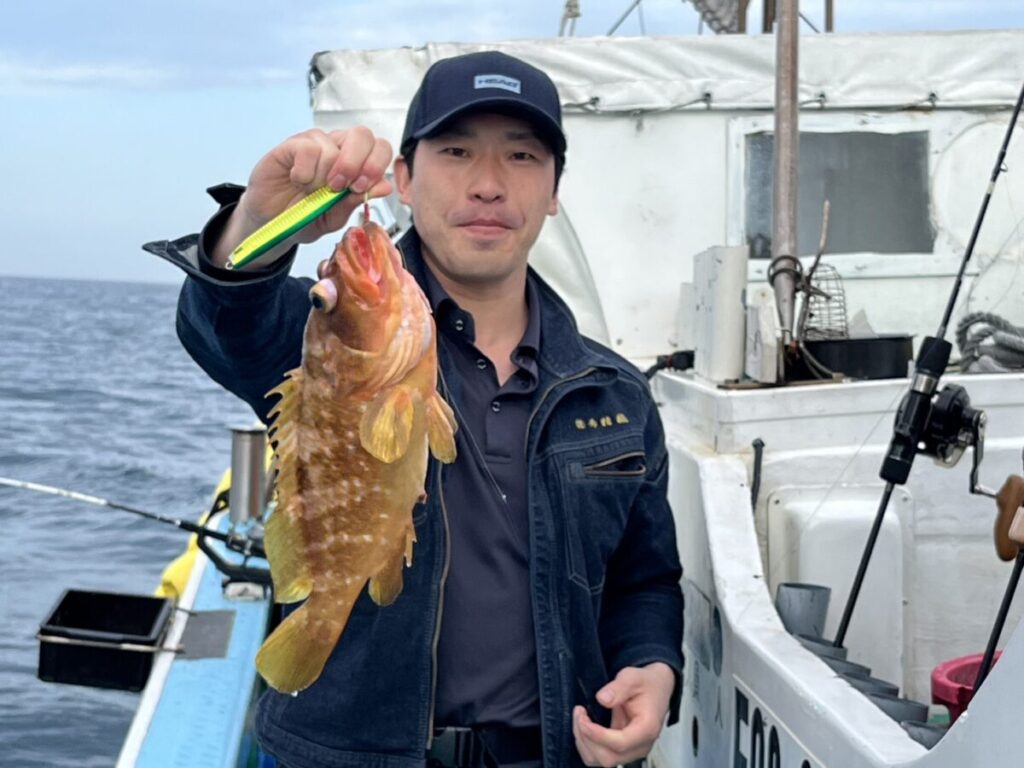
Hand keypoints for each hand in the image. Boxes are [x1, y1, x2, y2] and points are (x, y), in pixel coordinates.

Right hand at [212, 127, 393, 265]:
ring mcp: (315, 143)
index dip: (376, 165)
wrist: (272, 222)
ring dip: (322, 176)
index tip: (360, 188)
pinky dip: (305, 172)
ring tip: (310, 190)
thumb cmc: (306, 216)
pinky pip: (307, 149)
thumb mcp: (335, 217)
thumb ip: (357, 201)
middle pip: (362, 135)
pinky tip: (298, 180)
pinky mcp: (292, 144)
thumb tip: (385, 187)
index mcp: (357, 163)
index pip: (380, 148)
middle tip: (338, 187)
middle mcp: (338, 147)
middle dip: (355, 164)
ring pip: (332, 147)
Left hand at [572, 663, 675, 766]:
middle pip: (608, 757)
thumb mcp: (633, 677)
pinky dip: (585, 744)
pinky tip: (584, 726)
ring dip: (583, 742)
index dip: (598, 735)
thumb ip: (619, 687)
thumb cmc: (646, 685)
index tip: (583, 719)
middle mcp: (640, 746)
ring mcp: (630, 751)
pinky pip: (598, 757)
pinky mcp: (621, 750)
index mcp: (647, 729)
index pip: (621, 743)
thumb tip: (602, 699)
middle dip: (587, 737)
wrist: (656, 689)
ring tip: (580, 718)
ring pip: (600, 760)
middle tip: (579, 713)